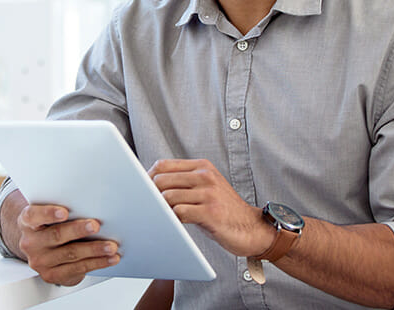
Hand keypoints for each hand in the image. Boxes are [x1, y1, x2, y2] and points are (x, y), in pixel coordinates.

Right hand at [15, 204, 120, 285]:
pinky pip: (78, 268)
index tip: (65, 212)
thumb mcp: (48, 215)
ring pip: (71, 253)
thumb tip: (90, 204)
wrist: (41, 251)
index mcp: (27, 222)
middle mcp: (30, 243)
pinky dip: (98, 263)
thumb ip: (61, 208)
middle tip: (96, 225)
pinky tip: (110, 258)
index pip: (33, 216)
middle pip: (56, 235)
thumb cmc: (50, 226)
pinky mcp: (52, 275)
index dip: (48, 213)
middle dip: (78, 230)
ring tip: (111, 246)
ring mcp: (40, 261)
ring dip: (94, 249)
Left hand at [149, 158, 274, 256]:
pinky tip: (175, 224)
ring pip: (168, 196)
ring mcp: (209, 193)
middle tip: (149, 208)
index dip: (147, 178)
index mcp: (202, 167)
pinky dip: (172, 219)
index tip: (141, 191)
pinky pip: (179, 212)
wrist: (252, 228)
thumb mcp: (206, 189)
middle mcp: (206, 176)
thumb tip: (149, 184)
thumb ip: (184, 183)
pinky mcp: (211, 212)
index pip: (163, 165)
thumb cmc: (223, 211)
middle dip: (150, 195)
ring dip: (161, 209)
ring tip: (162, 217)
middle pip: (161, 180)